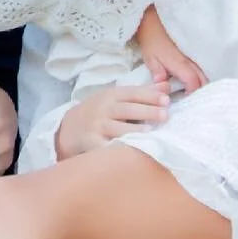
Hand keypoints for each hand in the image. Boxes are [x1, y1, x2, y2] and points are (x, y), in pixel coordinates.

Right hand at [55, 83, 170, 158]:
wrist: (70, 127)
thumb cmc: (101, 111)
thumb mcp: (117, 97)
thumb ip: (142, 93)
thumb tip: (167, 86)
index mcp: (111, 95)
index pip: (132, 93)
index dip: (149, 96)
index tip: (166, 100)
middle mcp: (103, 109)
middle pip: (127, 110)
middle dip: (146, 112)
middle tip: (165, 115)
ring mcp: (97, 126)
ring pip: (117, 129)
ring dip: (134, 131)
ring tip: (151, 134)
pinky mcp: (92, 143)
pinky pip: (106, 147)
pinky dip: (117, 149)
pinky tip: (130, 151)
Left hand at [134, 8, 206, 92]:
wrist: (154, 18)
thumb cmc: (151, 37)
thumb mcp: (150, 56)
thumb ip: (157, 72)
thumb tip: (163, 87)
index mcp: (179, 62)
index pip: (193, 82)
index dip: (192, 94)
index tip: (186, 101)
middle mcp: (191, 59)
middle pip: (204, 79)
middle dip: (200, 91)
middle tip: (191, 99)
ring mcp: (195, 54)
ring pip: (206, 73)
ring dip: (202, 83)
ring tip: (194, 91)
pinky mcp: (195, 50)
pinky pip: (203, 65)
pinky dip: (202, 74)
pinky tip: (195, 79)